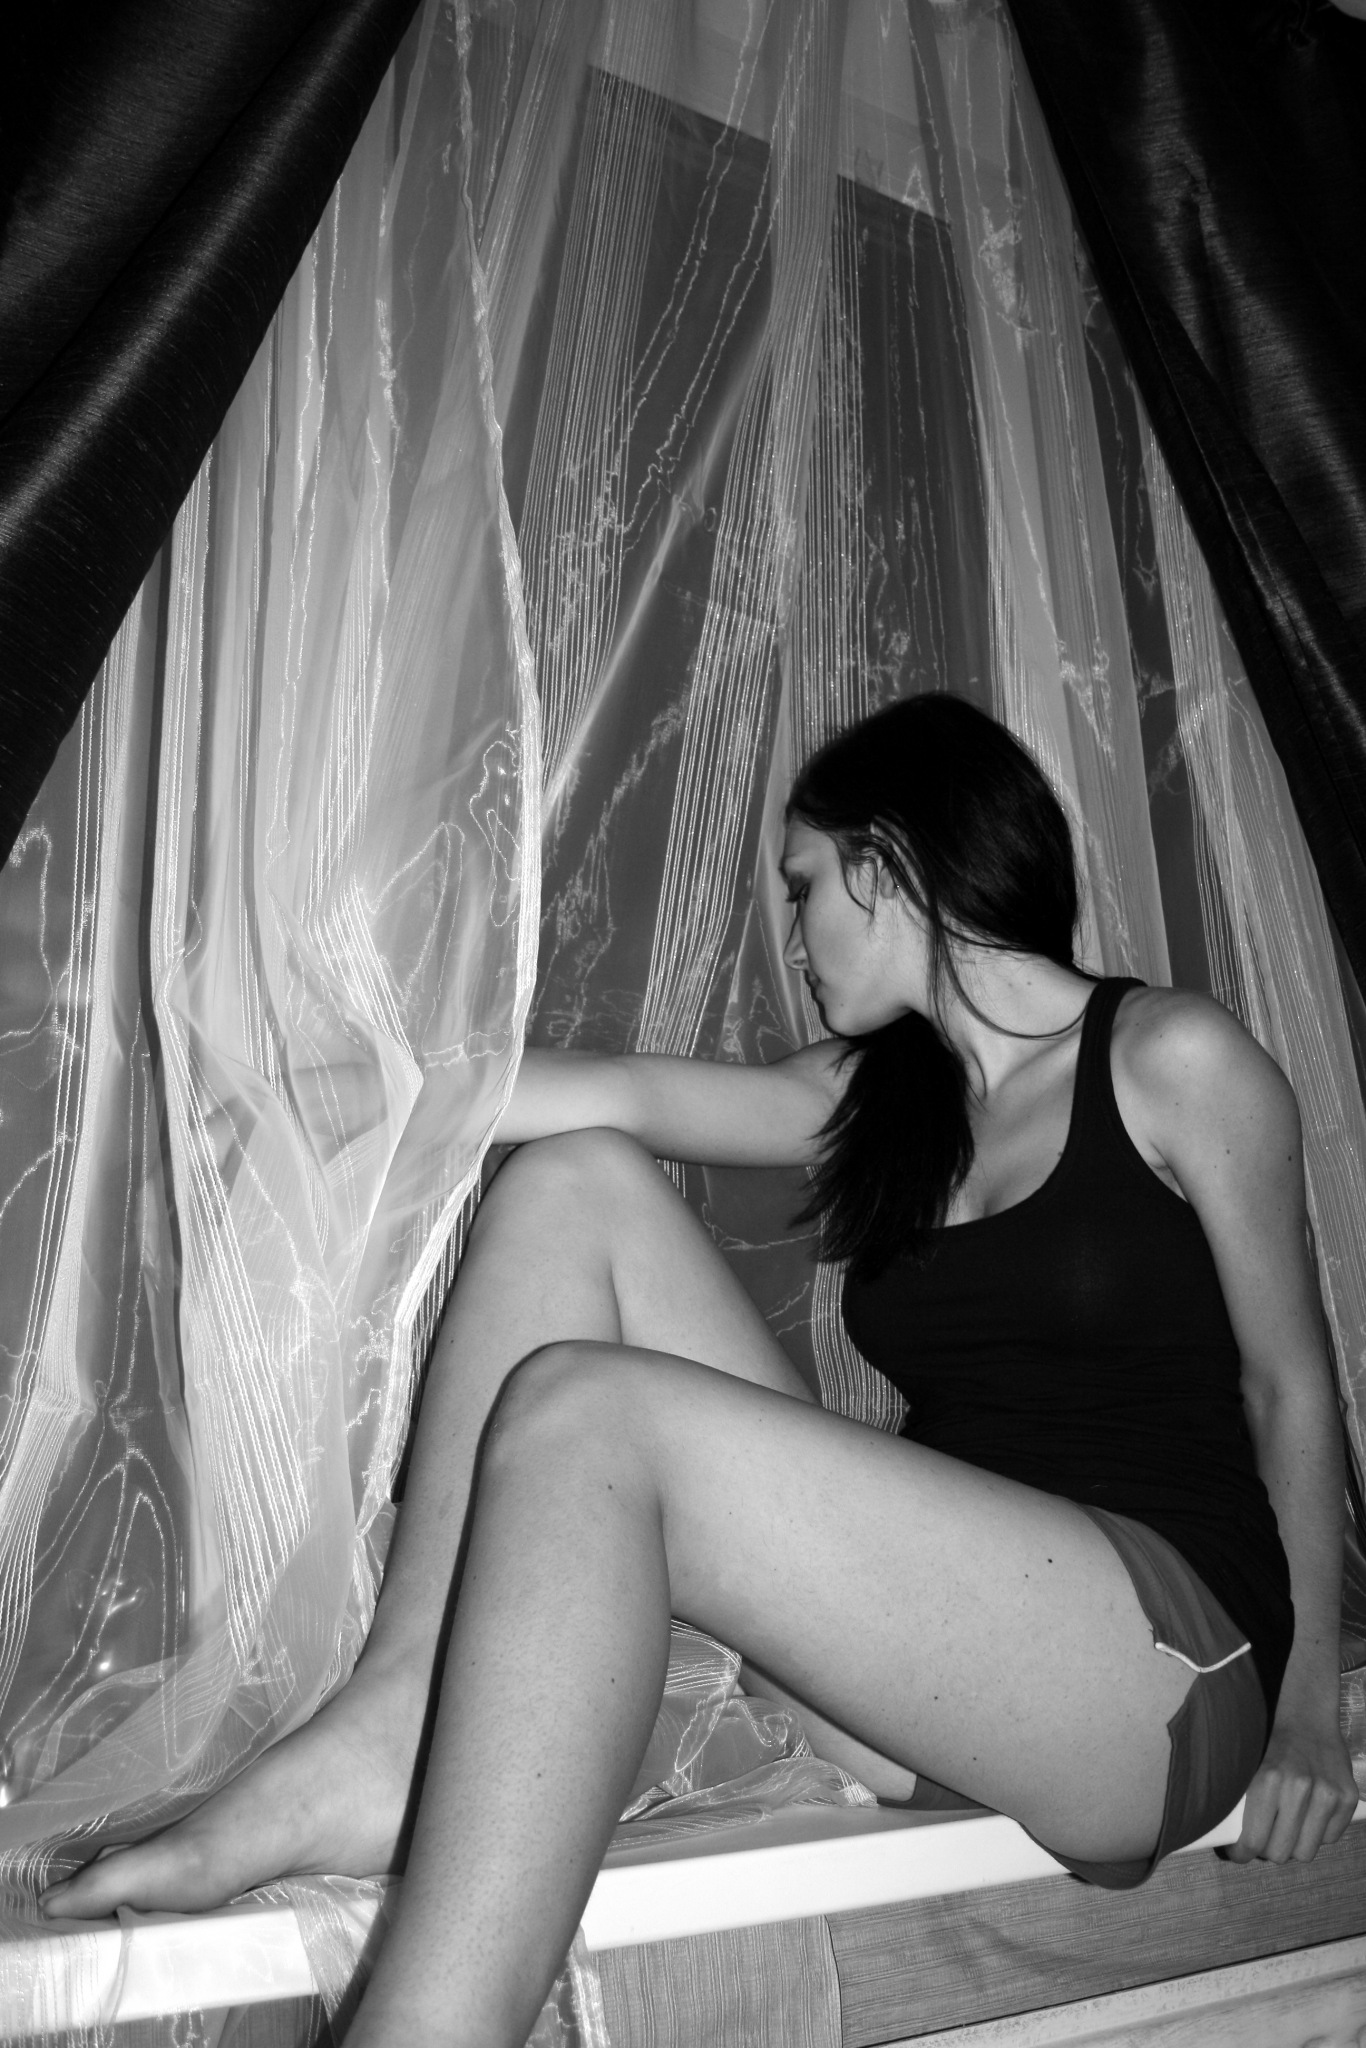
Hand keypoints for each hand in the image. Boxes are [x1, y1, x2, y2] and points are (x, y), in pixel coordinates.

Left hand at [1227, 1715, 1358, 1863]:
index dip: (1242, 1853)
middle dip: (1268, 1851)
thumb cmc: (1272, 1743)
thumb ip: (1246, 1802)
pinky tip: (1309, 1817)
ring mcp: (1328, 1795)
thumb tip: (1238, 1840)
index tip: (1238, 1853)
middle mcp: (1299, 1789)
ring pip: (1306, 1852)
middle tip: (1264, 1839)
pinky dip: (1318, 1834)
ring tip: (1287, 1830)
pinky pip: (1330, 1838)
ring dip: (1294, 1846)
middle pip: (1280, 1853)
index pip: (1253, 1840)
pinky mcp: (1348, 1798)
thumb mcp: (1250, 1767)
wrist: (1308, 1718)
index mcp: (1268, 1781)